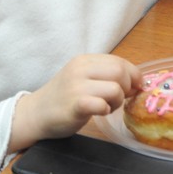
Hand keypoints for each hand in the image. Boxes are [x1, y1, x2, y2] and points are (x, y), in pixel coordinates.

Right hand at [8, 54, 138, 152]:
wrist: (36, 113)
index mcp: (84, 60)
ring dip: (117, 101)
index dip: (133, 75)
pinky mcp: (75, 104)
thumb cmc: (63, 98)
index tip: (135, 87)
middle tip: (119, 99)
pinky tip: (97, 112)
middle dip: (127, 88)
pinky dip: (105, 110)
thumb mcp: (82, 78)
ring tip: (106, 107)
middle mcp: (80, 69)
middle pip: (120, 72)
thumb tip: (136, 81)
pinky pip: (102, 104)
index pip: (119, 61)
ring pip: (115, 89)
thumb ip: (104, 74)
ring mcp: (76, 86)